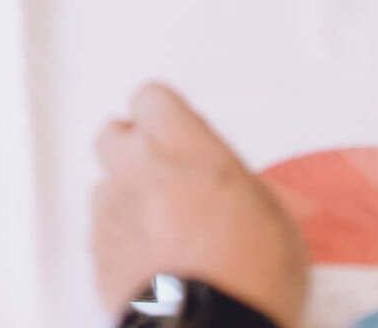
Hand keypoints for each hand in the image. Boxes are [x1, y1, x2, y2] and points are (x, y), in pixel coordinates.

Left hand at [91, 84, 307, 327]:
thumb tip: (242, 191)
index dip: (166, 120)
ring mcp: (112, 213)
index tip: (184, 142)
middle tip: (168, 182)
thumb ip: (246, 188)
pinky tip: (153, 269)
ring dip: (128, 200)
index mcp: (182, 147)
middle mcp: (137, 169)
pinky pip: (104, 235)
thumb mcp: (279, 223)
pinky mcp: (98, 256)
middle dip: (135, 152)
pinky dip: (123, 243)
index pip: (152, 99)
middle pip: (114, 135)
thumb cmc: (253, 277)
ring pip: (107, 187)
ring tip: (164, 236)